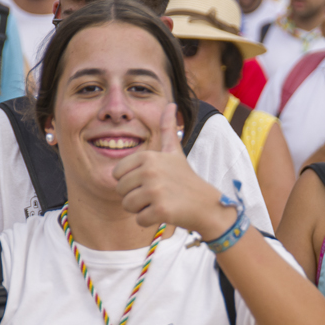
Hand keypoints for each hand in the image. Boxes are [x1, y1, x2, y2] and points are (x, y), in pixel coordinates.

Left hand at [113, 103, 235, 238]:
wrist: (207, 204)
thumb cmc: (186, 179)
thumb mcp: (175, 151)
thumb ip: (168, 128)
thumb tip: (171, 103)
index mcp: (148, 156)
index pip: (116, 175)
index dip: (130, 182)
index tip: (151, 181)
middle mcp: (150, 171)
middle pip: (120, 191)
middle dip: (135, 197)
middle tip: (157, 194)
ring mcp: (155, 191)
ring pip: (128, 206)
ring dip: (142, 209)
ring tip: (161, 202)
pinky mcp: (160, 210)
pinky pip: (139, 220)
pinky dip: (150, 220)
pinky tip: (166, 212)